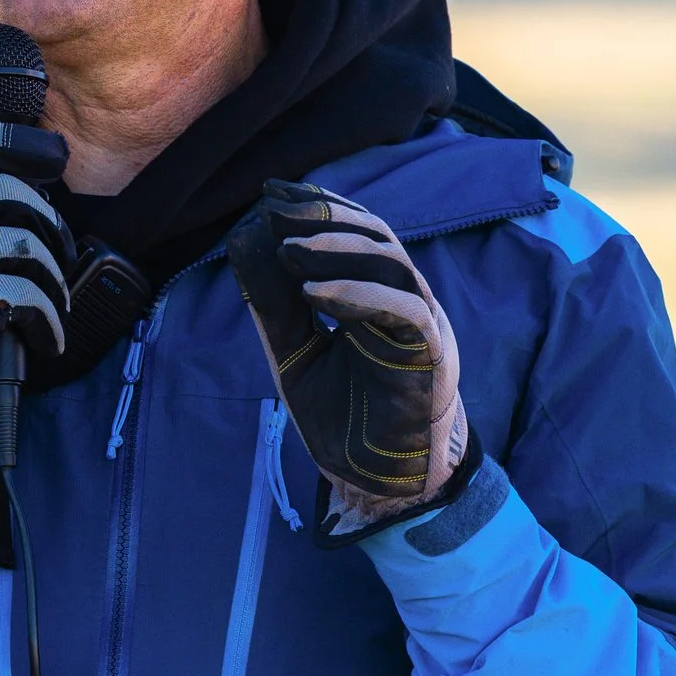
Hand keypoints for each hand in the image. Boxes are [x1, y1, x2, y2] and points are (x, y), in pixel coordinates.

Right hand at [0, 121, 73, 487]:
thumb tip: (37, 178)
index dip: (16, 145)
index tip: (52, 158)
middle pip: (11, 192)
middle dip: (50, 227)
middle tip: (57, 260)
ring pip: (27, 242)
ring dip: (53, 278)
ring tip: (47, 304)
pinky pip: (30, 294)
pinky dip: (49, 320)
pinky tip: (45, 337)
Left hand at [226, 180, 477, 543]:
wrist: (381, 483)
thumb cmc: (347, 419)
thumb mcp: (295, 354)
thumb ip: (274, 304)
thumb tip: (243, 240)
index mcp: (378, 296)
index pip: (354, 233)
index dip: (317, 207)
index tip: (270, 192)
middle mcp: (405, 301)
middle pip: (376, 236)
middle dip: (325, 216)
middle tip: (276, 208)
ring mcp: (423, 325)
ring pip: (392, 263)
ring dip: (338, 249)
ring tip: (289, 250)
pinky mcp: (432, 356)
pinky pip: (402, 310)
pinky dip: (357, 294)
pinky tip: (313, 293)